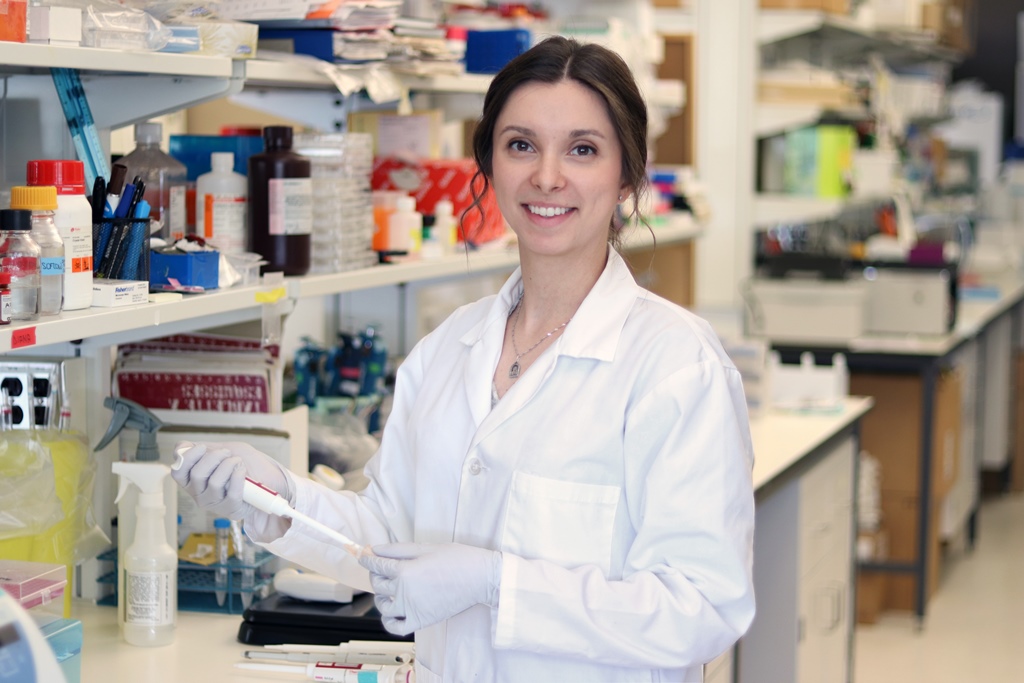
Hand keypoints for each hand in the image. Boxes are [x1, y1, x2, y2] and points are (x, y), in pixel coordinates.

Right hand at [171, 440, 292, 520]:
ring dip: (228, 466)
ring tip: (238, 462)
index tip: (203, 447)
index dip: (188, 457)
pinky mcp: (231, 510)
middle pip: (197, 475)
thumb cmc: (244, 463)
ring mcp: (215, 503)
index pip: (178, 472)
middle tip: (226, 453)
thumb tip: (181, 448)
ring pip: (214, 483)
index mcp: (192, 480)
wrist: (269, 476)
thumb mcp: (223, 449)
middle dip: (213, 458)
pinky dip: (238, 477)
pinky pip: (231, 493)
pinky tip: (243, 472)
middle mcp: (199, 494)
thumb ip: (203, 449)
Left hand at [358, 543, 501, 635]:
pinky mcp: (421, 620)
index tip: (363, 555)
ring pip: (383, 605)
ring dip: (381, 596)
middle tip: (382, 567)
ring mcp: (412, 608)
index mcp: (405, 570)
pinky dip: (389, 620)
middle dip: (375, 573)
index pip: (376, 565)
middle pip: (377, 584)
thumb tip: (374, 549)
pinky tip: (393, 610)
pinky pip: (396, 627)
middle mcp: (405, 591)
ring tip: (390, 588)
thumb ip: (398, 549)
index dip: (367, 558)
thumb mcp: (426, 547)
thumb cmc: (457, 559)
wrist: (480, 578)